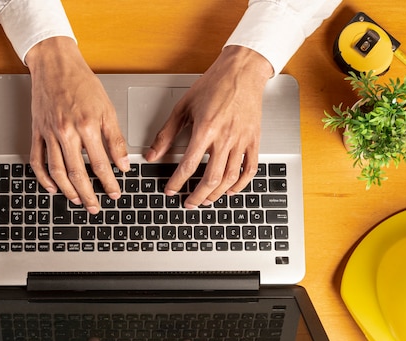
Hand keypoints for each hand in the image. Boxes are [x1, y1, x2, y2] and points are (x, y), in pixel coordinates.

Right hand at [25, 37, 129, 214]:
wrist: (55, 65)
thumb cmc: (82, 83)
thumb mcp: (107, 108)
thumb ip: (115, 138)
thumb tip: (123, 164)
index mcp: (87, 125)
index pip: (100, 163)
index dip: (109, 182)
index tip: (115, 193)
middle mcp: (66, 132)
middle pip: (77, 173)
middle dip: (88, 195)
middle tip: (95, 207)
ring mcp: (49, 133)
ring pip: (57, 171)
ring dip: (68, 190)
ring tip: (77, 201)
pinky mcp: (37, 132)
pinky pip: (37, 160)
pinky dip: (44, 178)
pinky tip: (53, 187)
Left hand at [146, 46, 273, 208]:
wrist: (242, 71)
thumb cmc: (213, 85)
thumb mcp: (184, 107)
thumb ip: (166, 133)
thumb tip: (151, 154)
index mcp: (205, 129)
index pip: (188, 165)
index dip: (177, 182)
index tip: (170, 191)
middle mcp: (225, 137)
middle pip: (211, 178)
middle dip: (197, 196)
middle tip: (188, 204)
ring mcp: (242, 140)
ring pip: (230, 178)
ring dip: (217, 194)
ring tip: (206, 200)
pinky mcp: (254, 140)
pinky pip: (250, 168)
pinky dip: (241, 184)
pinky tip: (231, 190)